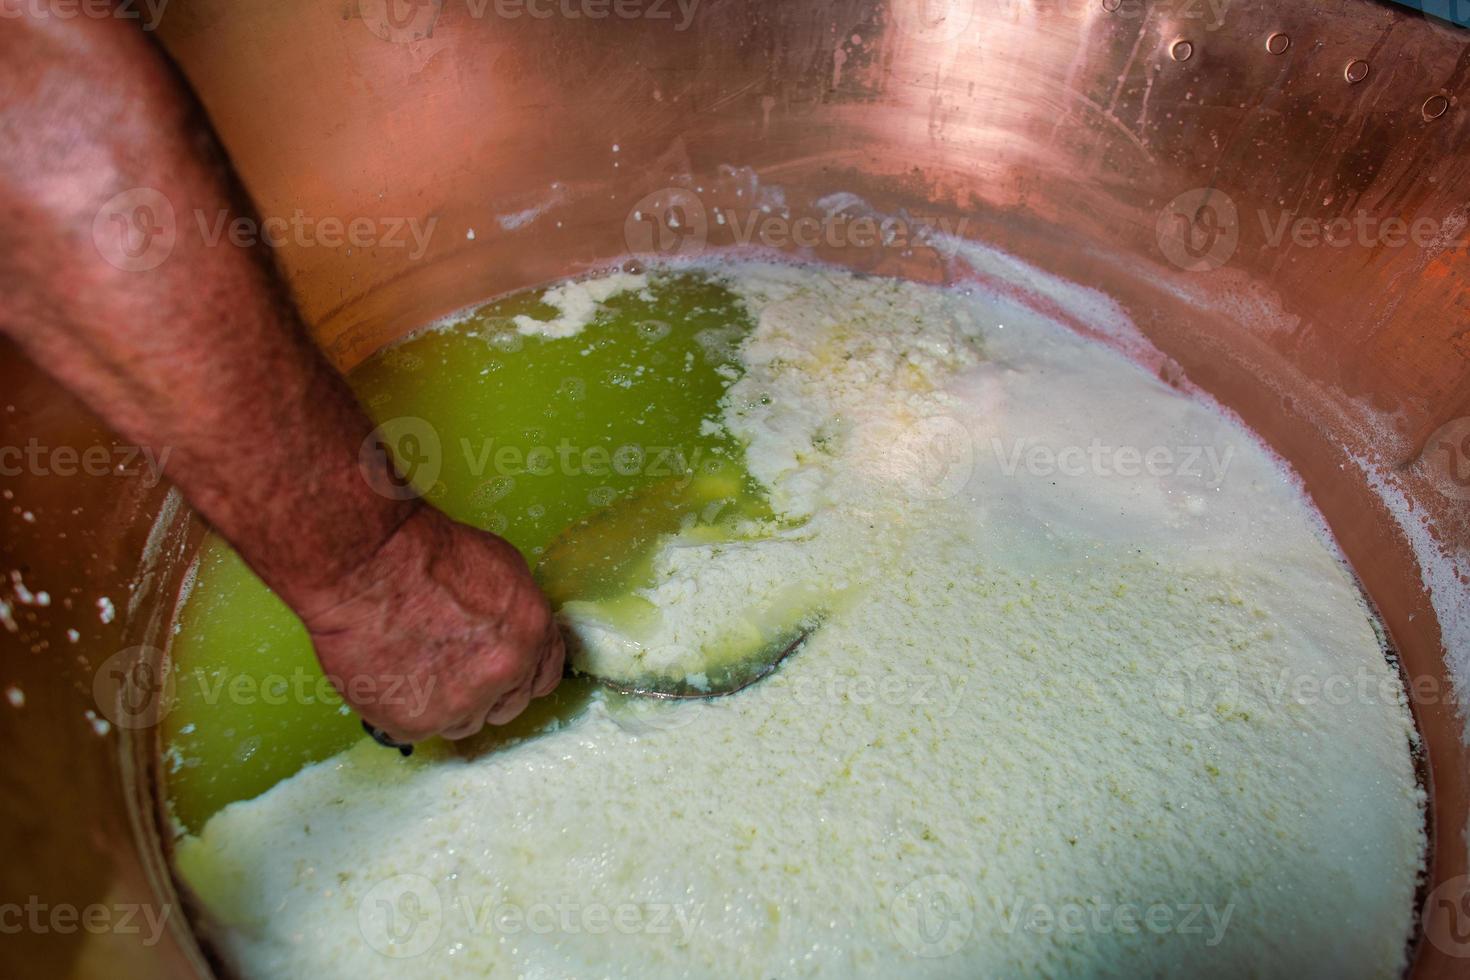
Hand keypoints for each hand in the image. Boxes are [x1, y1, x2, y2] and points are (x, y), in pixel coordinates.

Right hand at [298, 506, 564, 742]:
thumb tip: (511, 634)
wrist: (371, 566)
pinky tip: (389, 677)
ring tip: (415, 669)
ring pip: (462, 723)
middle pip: (505, 706)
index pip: (543, 677)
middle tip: (451, 669)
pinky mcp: (415, 722)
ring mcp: (461, 703)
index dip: (522, 675)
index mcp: (531, 634)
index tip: (505, 674)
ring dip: (445, 705)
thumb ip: (514, 614)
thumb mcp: (500, 566)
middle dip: (486, 693)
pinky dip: (402, 710)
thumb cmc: (428, 553)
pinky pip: (415, 730)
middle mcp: (504, 675)